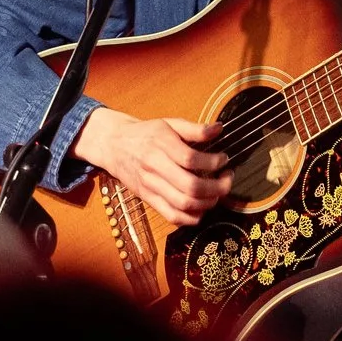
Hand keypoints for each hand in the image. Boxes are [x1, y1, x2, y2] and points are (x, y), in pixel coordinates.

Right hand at [71, 108, 230, 224]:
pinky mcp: (148, 199)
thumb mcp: (168, 124)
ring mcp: (150, 186)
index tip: (223, 159)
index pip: (191, 159)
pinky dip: (192, 217)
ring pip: (184, 204)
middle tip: (227, 179)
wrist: (114, 145)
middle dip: (217, 187)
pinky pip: (173, 216)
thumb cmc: (145, 134)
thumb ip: (194, 128)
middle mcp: (154, 167)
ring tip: (218, 193)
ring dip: (208, 202)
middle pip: (190, 186)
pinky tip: (202, 206)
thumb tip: (219, 129)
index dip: (213, 162)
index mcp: (161, 145)